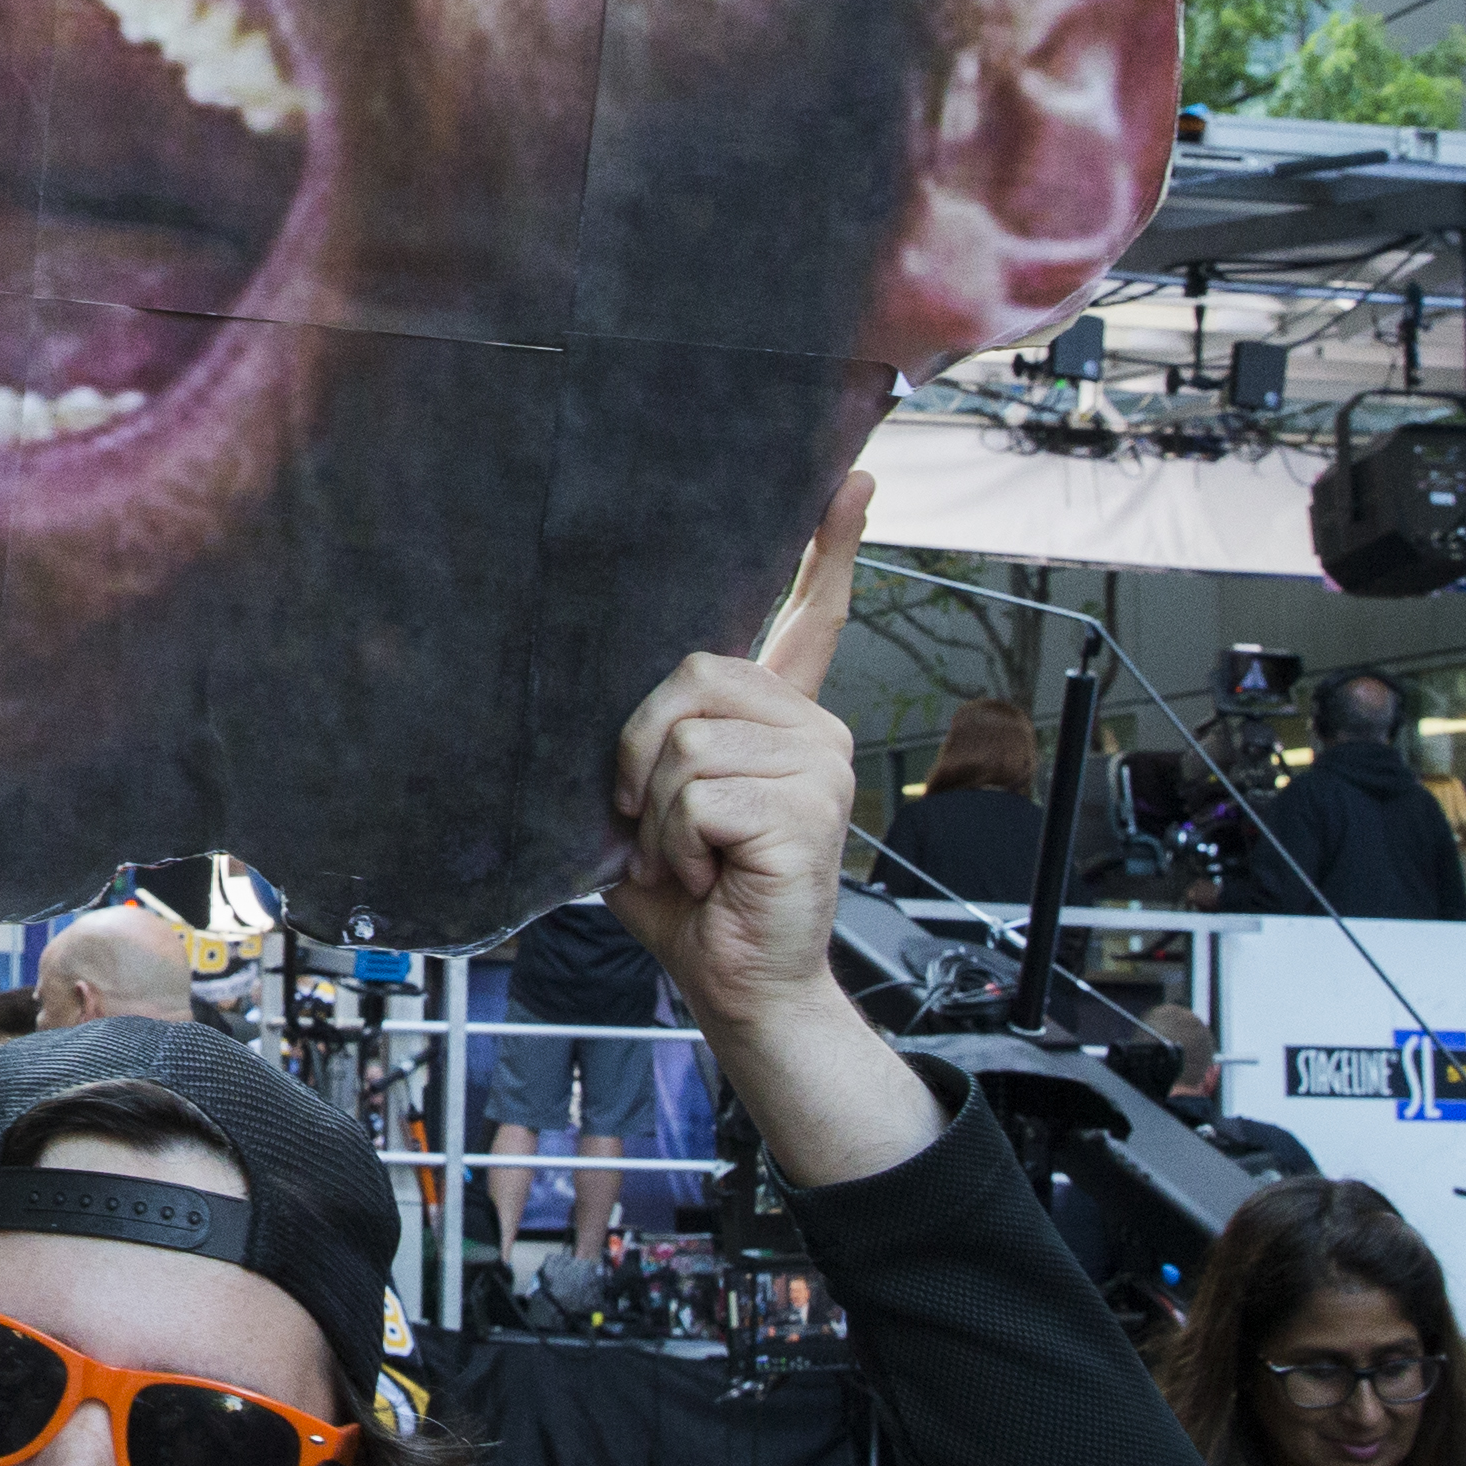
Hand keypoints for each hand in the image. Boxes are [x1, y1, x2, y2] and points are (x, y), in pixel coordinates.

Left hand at [605, 475, 933, 1182]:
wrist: (739, 984)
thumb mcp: (654, 806)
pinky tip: (711, 875)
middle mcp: (813, 728)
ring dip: (655, 814)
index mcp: (780, 720)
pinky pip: (697, 794)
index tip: (852, 481)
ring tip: (690, 858)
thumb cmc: (694, 902)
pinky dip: (676, 844)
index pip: (812, 614)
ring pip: (685, 742)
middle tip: (658, 823)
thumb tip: (613, 701)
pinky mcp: (809, 807)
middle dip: (639, 753)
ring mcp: (820, 764)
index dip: (828, 546)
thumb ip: (653, 744)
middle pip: (690, 677)